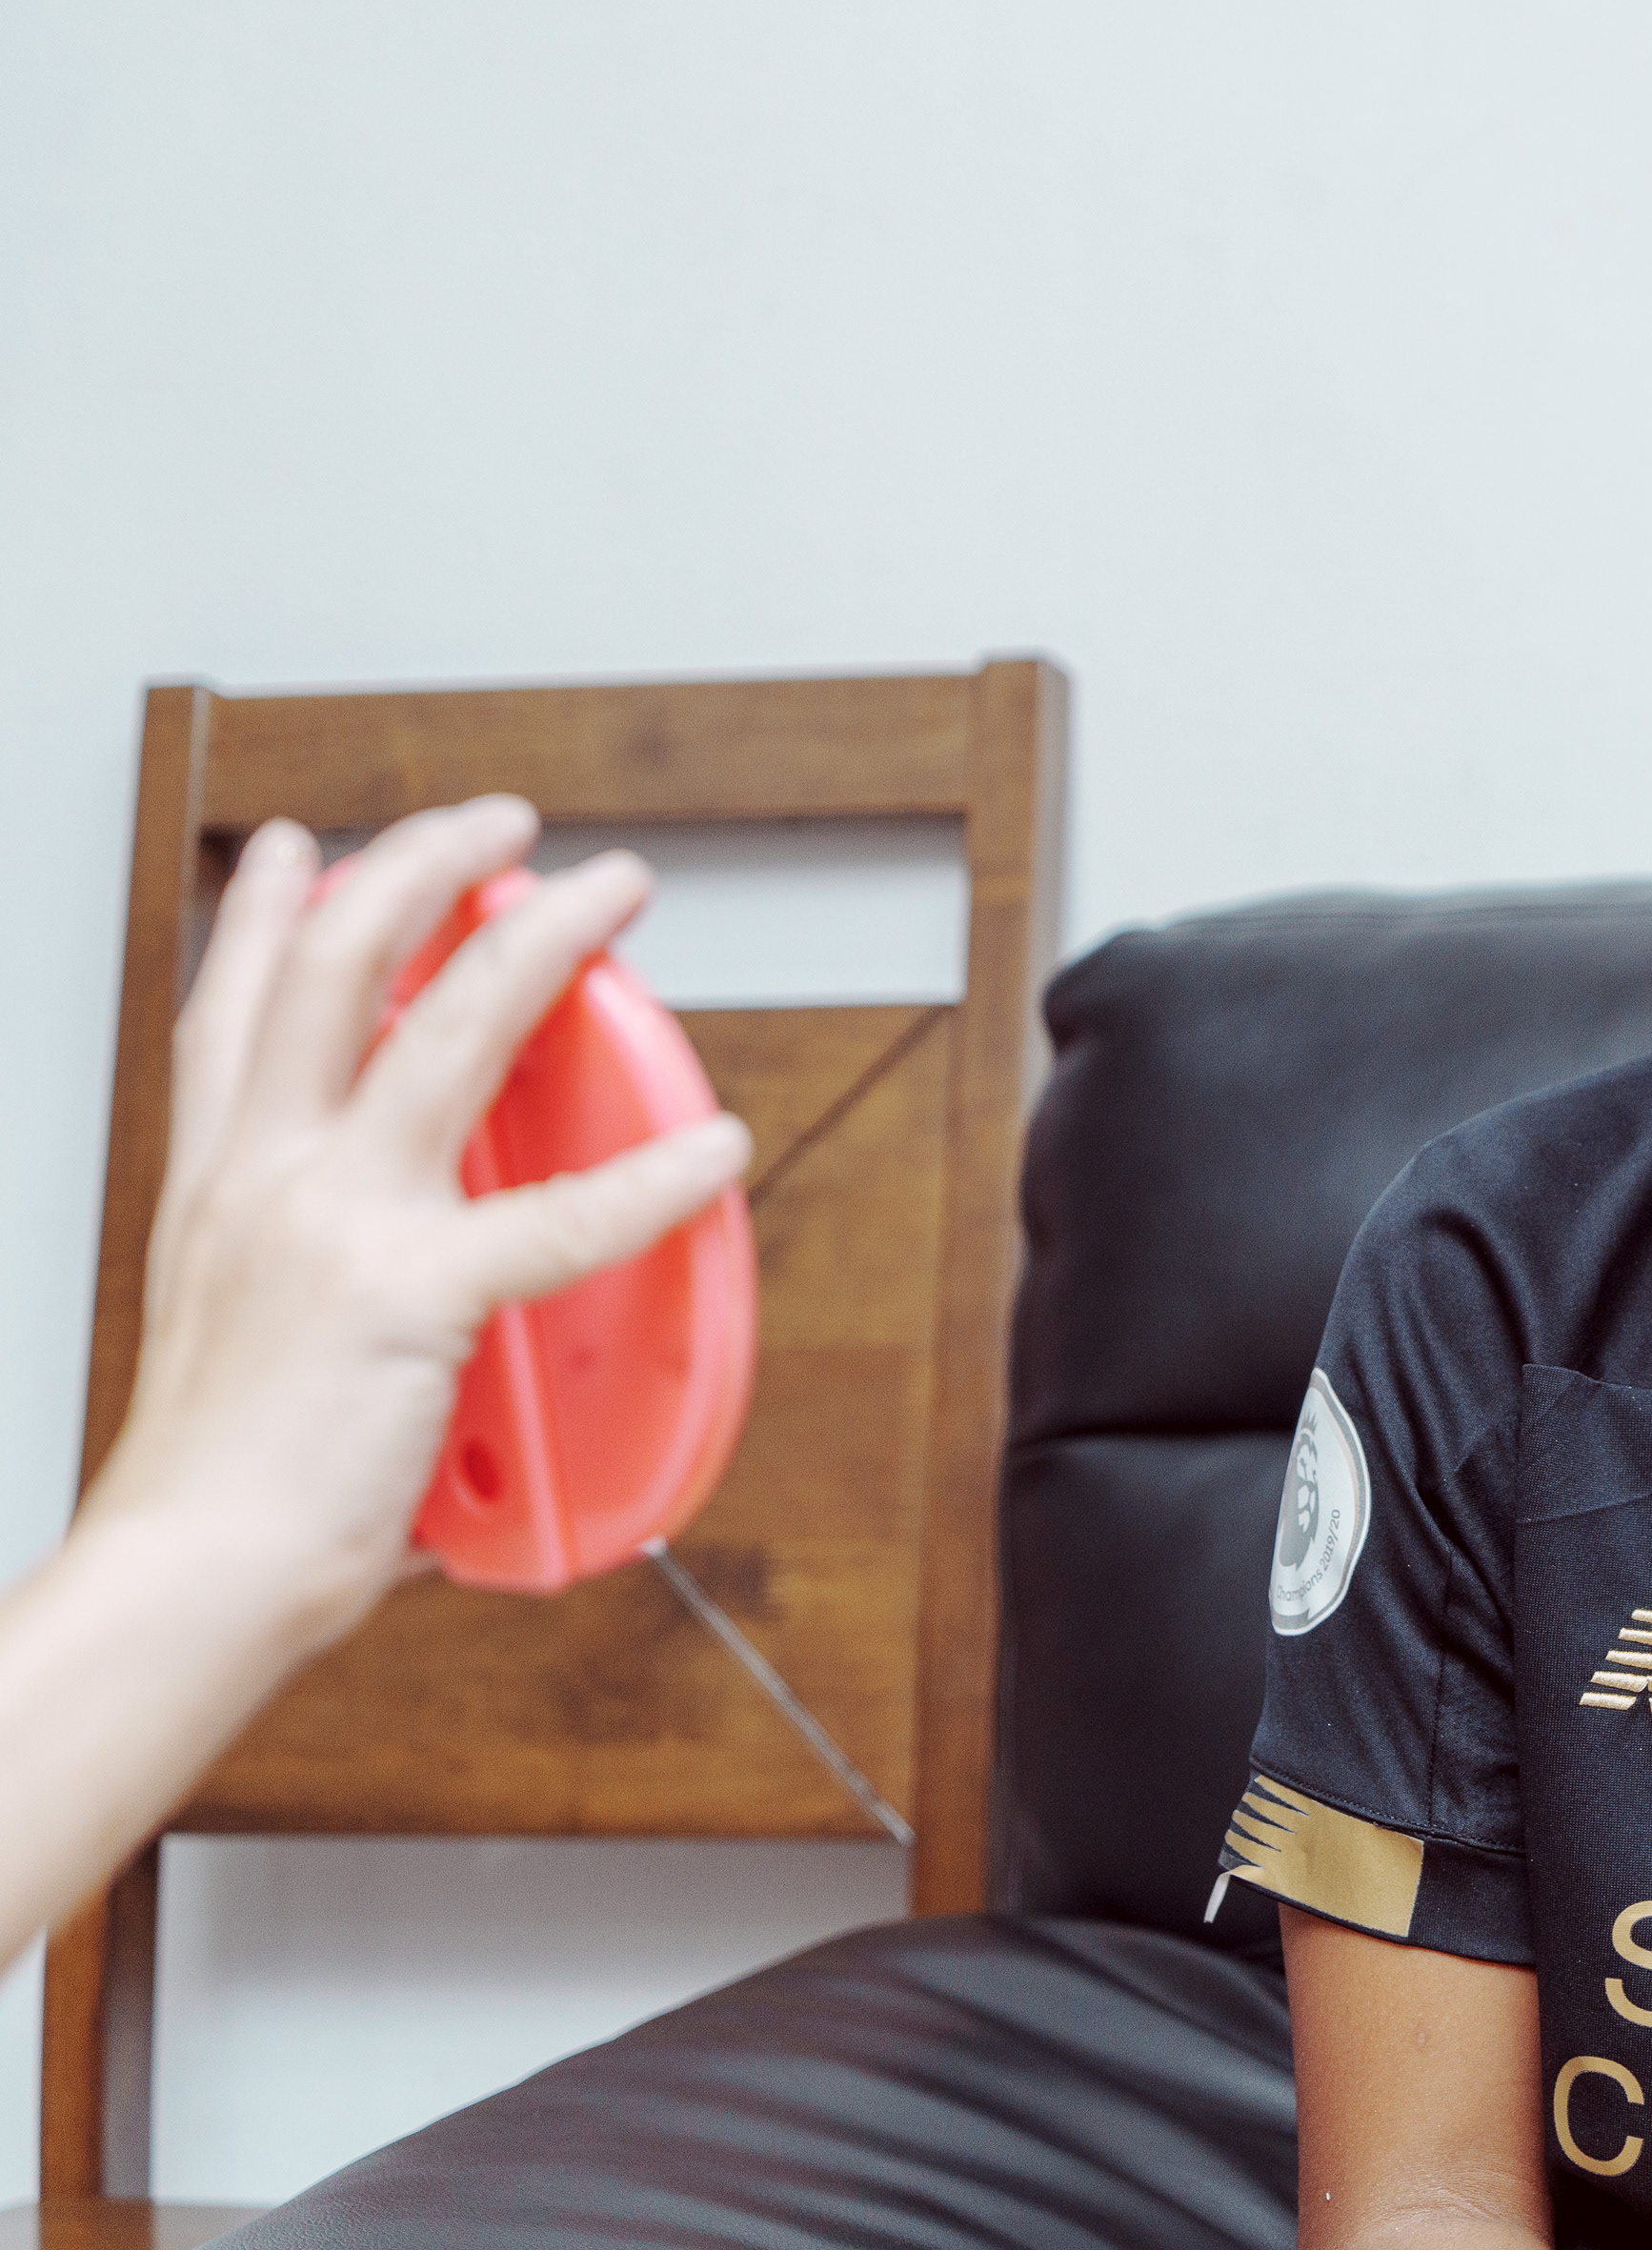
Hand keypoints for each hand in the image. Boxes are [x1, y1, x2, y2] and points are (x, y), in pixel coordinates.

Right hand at [84, 795, 751, 1649]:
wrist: (188, 1576)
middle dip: (424, 866)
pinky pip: (566, 1214)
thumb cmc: (218, 1494)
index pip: (230, 1012)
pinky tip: (714, 1148)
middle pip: (337, 965)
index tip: (298, 848)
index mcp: (216, 1191)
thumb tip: (401, 1342)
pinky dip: (654, 1175)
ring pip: (452, 1025)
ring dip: (543, 937)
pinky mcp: (415, 1289)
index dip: (263, 914)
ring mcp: (339, 1221)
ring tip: (609, 891)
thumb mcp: (240, 1349)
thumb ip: (319, 1308)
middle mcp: (265, 1178)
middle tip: (496, 824)